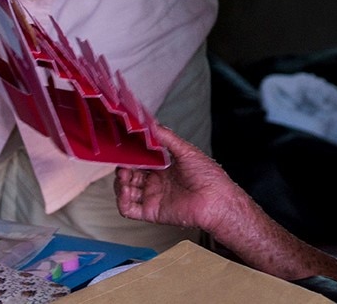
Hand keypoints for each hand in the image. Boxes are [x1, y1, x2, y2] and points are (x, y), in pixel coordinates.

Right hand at [114, 127, 246, 238]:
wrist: (216, 200)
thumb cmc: (208, 176)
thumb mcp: (187, 151)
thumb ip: (168, 138)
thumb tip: (153, 125)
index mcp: (165, 167)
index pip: (141, 161)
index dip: (131, 156)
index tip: (124, 148)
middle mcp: (157, 182)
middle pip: (130, 176)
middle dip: (123, 169)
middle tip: (123, 163)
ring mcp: (153, 197)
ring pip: (126, 191)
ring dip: (120, 184)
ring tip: (124, 176)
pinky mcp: (152, 212)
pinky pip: (129, 210)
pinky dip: (122, 201)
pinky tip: (125, 191)